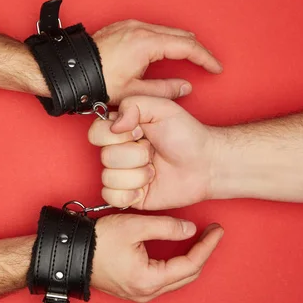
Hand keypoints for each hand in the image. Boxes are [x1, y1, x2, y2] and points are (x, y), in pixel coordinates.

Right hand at [88, 96, 216, 209]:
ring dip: (137, 175)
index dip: (117, 135)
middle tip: (153, 152)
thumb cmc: (187, 135)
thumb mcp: (162, 108)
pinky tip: (145, 188)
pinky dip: (129, 193)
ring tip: (154, 170)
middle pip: (105, 157)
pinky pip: (112, 197)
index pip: (96, 133)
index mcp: (121, 130)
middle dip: (135, 155)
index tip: (140, 132)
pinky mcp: (129, 195)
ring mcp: (123, 175)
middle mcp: (119, 152)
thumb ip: (133, 104)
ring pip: (108, 178)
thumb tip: (114, 125)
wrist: (206, 164)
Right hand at [91, 214, 223, 302]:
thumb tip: (190, 229)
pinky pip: (164, 279)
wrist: (72, 252)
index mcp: (150, 280)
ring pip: (176, 279)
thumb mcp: (135, 226)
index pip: (191, 265)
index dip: (207, 246)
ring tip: (199, 239)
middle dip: (202, 253)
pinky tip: (179, 249)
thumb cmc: (98, 240)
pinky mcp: (134, 288)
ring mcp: (140, 293)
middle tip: (211, 233)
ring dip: (190, 260)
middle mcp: (147, 292)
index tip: (217, 230)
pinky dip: (175, 265)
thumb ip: (166, 227)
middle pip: (187, 275)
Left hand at [92, 20, 222, 104]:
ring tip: (191, 60)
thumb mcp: (134, 93)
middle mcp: (140, 29)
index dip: (205, 59)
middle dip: (196, 50)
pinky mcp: (122, 27)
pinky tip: (165, 53)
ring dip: (180, 45)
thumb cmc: (97, 83)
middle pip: (179, 35)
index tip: (216, 68)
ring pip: (166, 31)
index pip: (187, 47)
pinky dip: (164, 40)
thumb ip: (164, 90)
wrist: (69, 71)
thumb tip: (185, 87)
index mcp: (146, 43)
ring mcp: (130, 25)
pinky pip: (151, 30)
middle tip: (207, 65)